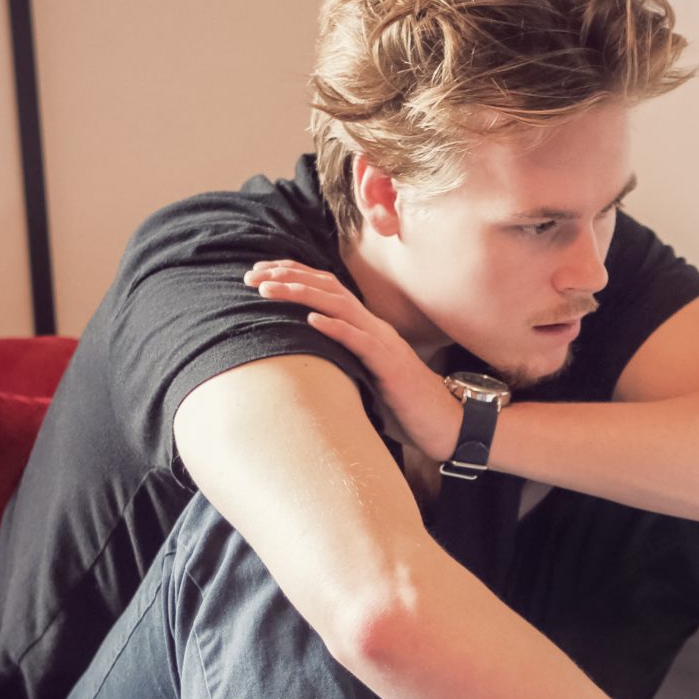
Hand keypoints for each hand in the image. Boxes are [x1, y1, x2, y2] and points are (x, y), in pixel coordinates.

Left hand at [245, 261, 462, 461]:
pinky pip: (361, 342)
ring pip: (340, 306)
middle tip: (251, 275)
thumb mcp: (366, 377)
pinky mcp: (390, 366)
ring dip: (301, 294)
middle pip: (328, 288)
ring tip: (269, 289)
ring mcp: (384, 344)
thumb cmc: (405, 407)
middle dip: (288, 276)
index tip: (260, 273)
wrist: (446, 425)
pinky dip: (337, 328)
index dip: (294, 276)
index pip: (327, 290)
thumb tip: (305, 363)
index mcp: (367, 328)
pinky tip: (312, 320)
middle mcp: (374, 328)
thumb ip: (342, 363)